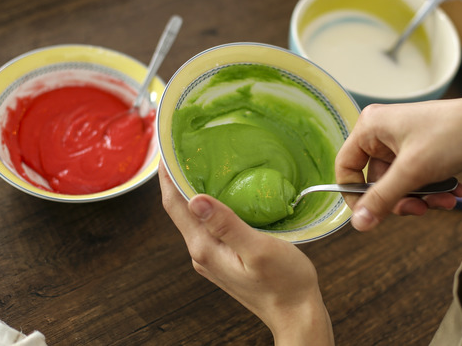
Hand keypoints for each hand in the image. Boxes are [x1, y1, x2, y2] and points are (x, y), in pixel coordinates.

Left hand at [159, 165, 333, 345]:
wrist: (296, 314)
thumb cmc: (284, 283)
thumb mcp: (257, 248)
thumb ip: (226, 224)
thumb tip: (196, 200)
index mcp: (205, 248)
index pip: (174, 205)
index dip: (166, 175)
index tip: (166, 148)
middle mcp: (202, 253)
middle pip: (180, 210)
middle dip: (177, 179)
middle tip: (183, 148)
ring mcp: (212, 258)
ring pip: (194, 218)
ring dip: (193, 191)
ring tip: (200, 164)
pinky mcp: (224, 259)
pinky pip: (208, 226)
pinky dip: (209, 205)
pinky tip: (222, 194)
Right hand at [336, 98, 461, 230]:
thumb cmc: (451, 135)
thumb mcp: (412, 172)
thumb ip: (382, 199)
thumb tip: (358, 223)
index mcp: (370, 127)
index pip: (346, 166)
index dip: (355, 194)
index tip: (371, 215)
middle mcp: (383, 131)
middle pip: (376, 180)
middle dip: (400, 199)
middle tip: (420, 209)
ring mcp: (403, 140)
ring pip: (399, 182)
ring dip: (421, 197)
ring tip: (444, 200)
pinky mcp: (422, 149)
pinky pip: (416, 177)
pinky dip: (432, 189)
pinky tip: (454, 192)